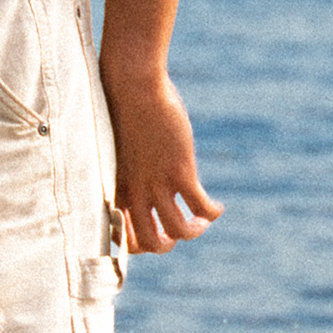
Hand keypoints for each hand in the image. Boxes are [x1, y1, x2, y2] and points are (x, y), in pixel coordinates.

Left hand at [103, 72, 220, 253]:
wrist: (133, 88)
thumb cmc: (123, 112)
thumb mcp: (117, 150)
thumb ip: (125, 170)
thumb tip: (136, 176)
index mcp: (116, 190)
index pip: (122, 237)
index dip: (139, 245)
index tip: (154, 234)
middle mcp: (135, 193)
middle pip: (150, 243)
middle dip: (166, 245)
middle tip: (177, 231)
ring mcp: (158, 184)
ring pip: (178, 231)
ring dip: (194, 231)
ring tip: (201, 221)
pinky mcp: (180, 171)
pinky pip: (200, 206)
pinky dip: (212, 212)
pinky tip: (216, 207)